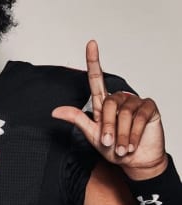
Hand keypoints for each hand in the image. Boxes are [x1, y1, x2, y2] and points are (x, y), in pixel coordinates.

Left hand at [52, 40, 167, 179]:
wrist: (135, 161)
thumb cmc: (112, 148)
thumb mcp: (92, 134)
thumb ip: (76, 120)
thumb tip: (55, 111)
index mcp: (102, 104)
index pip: (96, 79)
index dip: (93, 61)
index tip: (91, 43)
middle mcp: (118, 100)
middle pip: (109, 105)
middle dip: (108, 128)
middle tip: (109, 144)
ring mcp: (135, 103)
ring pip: (124, 114)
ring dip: (122, 135)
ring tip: (122, 148)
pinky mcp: (149, 108)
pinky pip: (139, 117)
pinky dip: (134, 133)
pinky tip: (132, 144)